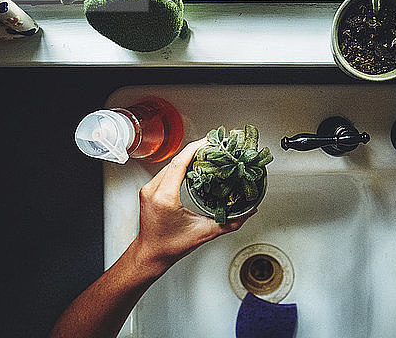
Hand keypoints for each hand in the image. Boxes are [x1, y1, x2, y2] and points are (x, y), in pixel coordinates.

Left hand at [133, 139, 254, 273]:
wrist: (150, 254)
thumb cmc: (170, 246)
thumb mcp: (203, 233)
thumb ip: (229, 223)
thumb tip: (247, 213)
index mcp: (165, 197)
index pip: (179, 163)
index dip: (195, 148)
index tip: (209, 141)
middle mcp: (154, 190)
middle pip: (175, 161)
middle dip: (194, 150)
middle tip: (213, 146)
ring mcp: (149, 189)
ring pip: (169, 165)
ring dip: (186, 158)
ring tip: (205, 155)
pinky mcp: (148, 191)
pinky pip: (165, 172)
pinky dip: (179, 166)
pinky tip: (191, 166)